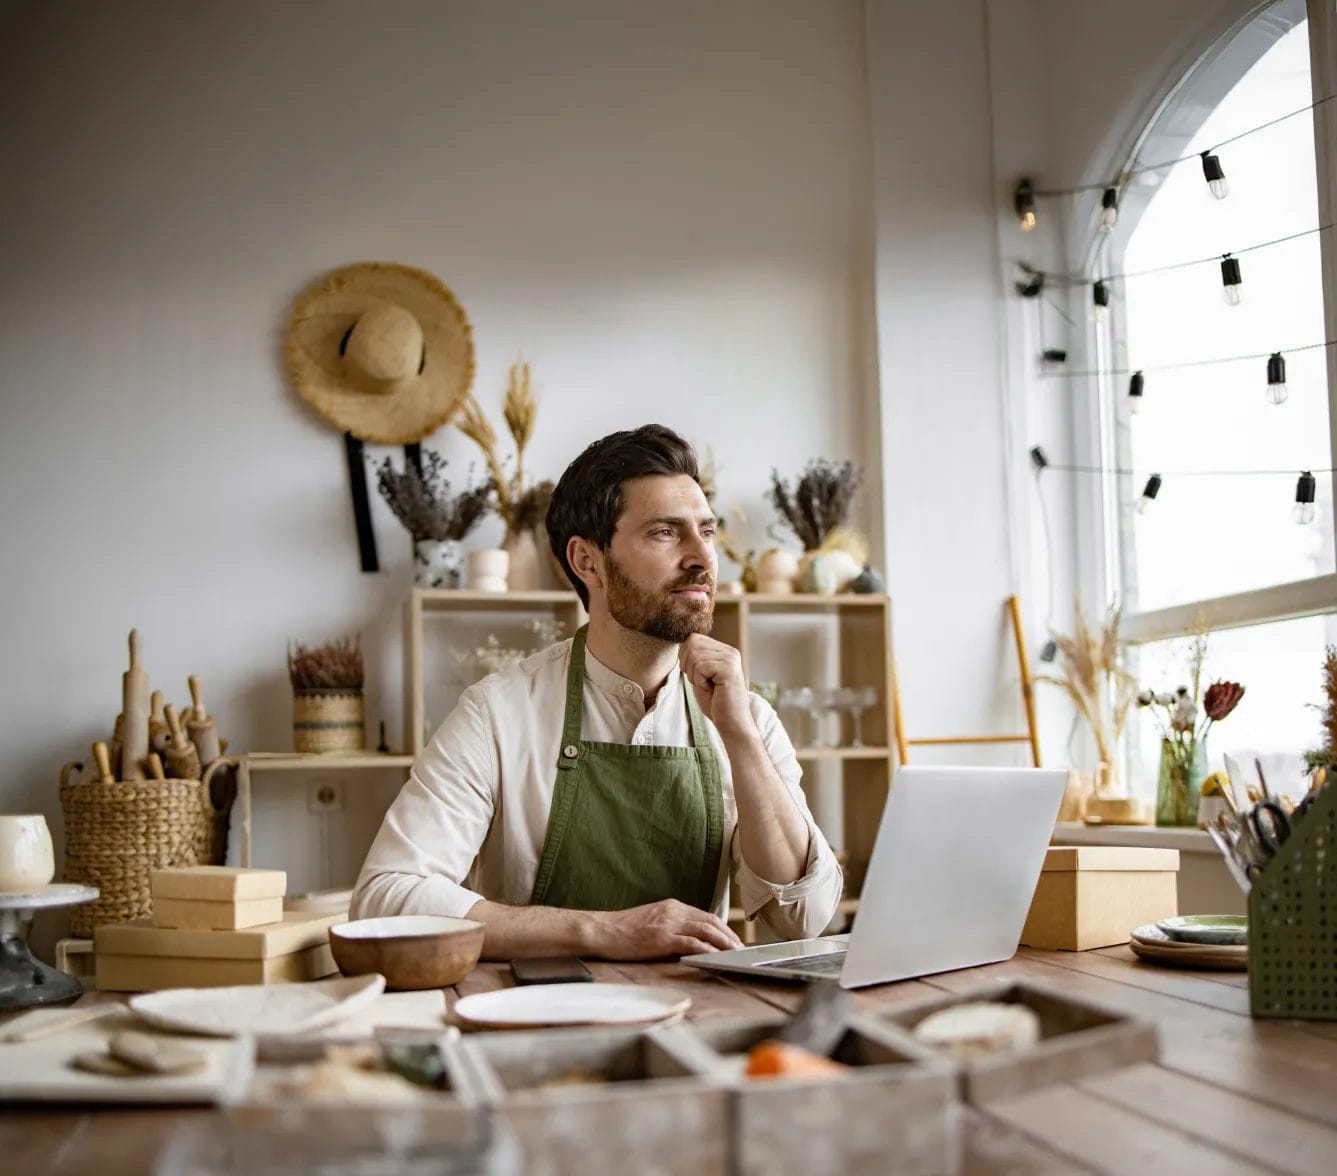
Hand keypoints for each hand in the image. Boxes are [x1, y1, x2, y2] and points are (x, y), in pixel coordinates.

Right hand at [590, 898, 743, 959]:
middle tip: (740, 949)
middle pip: (711, 921)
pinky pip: (692, 943)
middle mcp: (674, 911)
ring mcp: (668, 924)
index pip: (705, 915)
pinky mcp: (662, 938)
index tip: (733, 940)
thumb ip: (671, 925)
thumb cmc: (623, 930)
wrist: (602, 930)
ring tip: (735, 954)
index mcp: (672, 906)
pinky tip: (717, 957)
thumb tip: (689, 939)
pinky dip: (708, 950)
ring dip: (724, 943)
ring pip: (706, 930)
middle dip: (729, 936)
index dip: (723, 928)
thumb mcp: (652, 920)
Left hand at [679, 633, 755, 737]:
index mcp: (724, 650)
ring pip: (694, 655)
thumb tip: (682, 644)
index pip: (693, 638)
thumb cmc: (715, 703)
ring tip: (708, 686)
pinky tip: (712, 689)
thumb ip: (695, 658)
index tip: (695, 675)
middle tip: (700, 681)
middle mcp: (730, 651)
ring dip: (694, 675)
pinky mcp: (729, 668)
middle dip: (687, 665)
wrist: (731, 724)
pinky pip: (700, 666)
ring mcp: (731, 658)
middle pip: (692, 642)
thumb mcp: (701, 676)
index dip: (685, 657)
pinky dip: (699, 681)